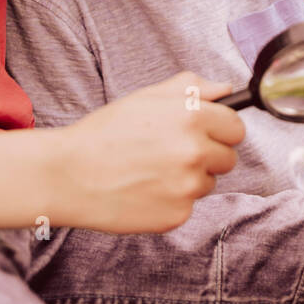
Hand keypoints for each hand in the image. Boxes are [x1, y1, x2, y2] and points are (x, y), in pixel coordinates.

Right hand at [51, 72, 244, 233]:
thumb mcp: (146, 98)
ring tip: (152, 171)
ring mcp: (187, 186)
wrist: (68, 175)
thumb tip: (226, 88)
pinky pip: (188, 206)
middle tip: (171, 153)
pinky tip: (144, 190)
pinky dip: (172, 201)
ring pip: (208, 183)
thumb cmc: (104, 133)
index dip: (220, 130)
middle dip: (207, 156)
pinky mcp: (177, 214)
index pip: (236, 128)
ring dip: (189, 179)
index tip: (205, 133)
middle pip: (228, 158)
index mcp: (192, 117)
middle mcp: (195, 151)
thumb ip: (192, 88)